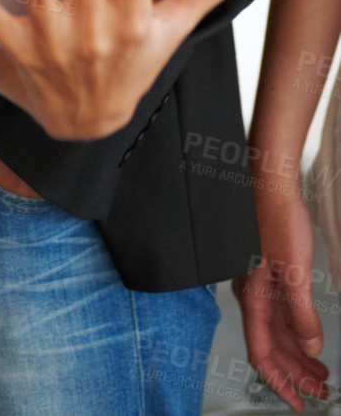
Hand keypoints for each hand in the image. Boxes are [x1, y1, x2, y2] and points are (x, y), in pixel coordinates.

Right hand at [235, 189, 328, 410]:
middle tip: (318, 392)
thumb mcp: (293, 270)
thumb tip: (310, 347)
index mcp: (254, 298)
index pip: (262, 353)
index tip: (296, 404)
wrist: (269, 181)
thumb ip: (300, 313)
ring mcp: (259, 285)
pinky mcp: (268, 273)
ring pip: (278, 332)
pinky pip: (280, 314)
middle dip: (295, 374)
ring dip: (298, 356)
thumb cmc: (275, 217)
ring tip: (320, 372)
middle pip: (272, 347)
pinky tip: (309, 337)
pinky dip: (296, 333)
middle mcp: (253, 296)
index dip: (279, 383)